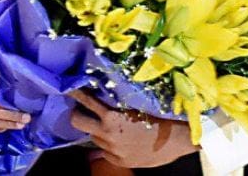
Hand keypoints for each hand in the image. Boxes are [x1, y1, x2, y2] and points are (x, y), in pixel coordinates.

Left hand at [69, 91, 197, 167]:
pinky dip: (109, 144)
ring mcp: (112, 149)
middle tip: (81, 108)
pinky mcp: (118, 161)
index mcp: (112, 116)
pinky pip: (105, 151)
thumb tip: (101, 97)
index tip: (69, 88)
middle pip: (77, 121)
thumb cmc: (160, 116)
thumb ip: (117, 104)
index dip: (75, 94)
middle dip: (77, 114)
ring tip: (111, 125)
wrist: (177, 139)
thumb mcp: (136, 104)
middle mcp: (108, 133)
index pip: (85, 101)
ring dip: (97, 130)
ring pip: (93, 137)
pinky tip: (122, 139)